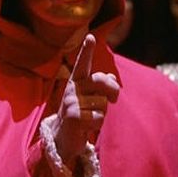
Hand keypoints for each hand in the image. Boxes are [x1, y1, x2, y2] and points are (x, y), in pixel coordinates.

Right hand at [54, 34, 119, 164]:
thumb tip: (111, 76)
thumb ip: (101, 86)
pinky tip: (86, 127)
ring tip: (90, 117)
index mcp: (77, 81)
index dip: (87, 50)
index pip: (83, 64)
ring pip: (102, 103)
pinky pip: (98, 117)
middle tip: (114, 100)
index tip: (90, 37)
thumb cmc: (81, 114)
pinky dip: (97, 125)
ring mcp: (71, 102)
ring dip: (102, 113)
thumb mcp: (91, 97)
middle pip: (101, 80)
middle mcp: (72, 89)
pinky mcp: (72, 117)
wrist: (63, 139)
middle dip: (113, 90)